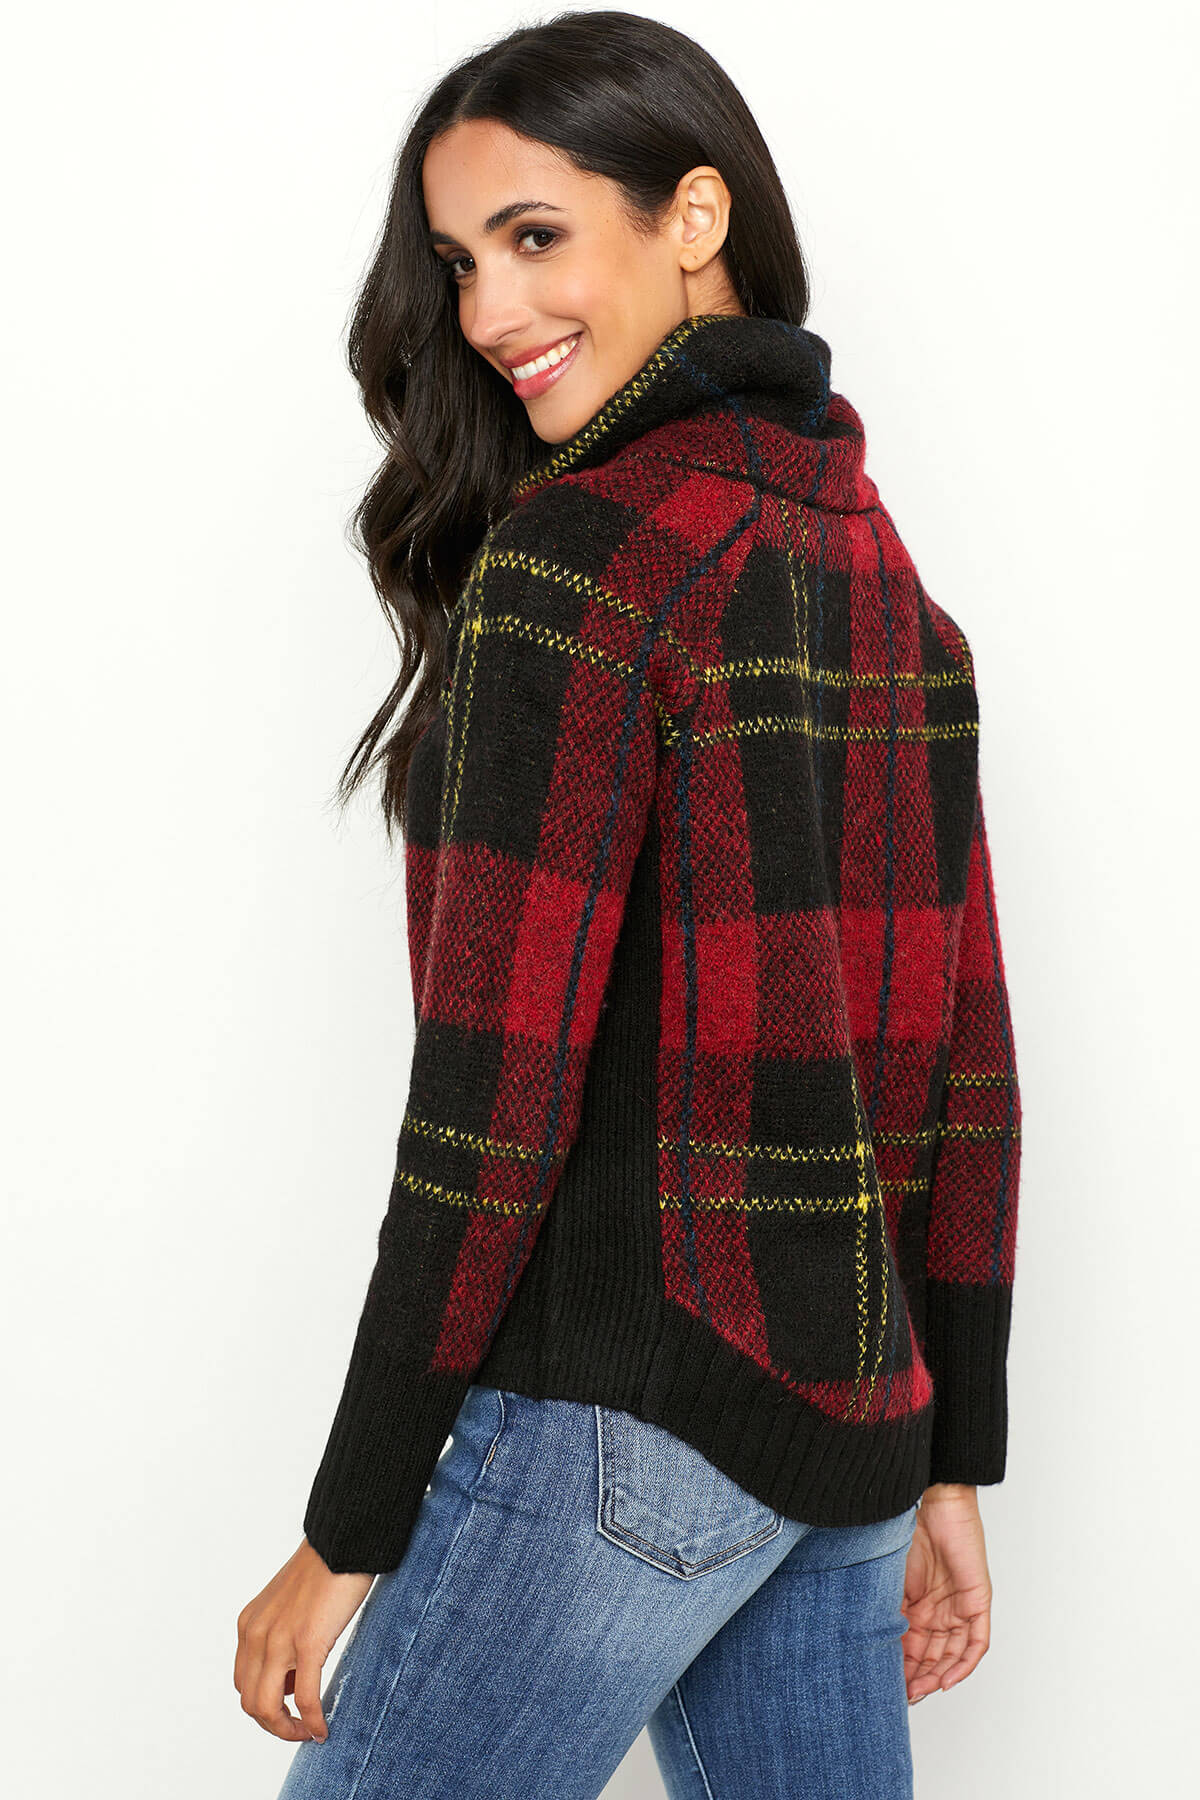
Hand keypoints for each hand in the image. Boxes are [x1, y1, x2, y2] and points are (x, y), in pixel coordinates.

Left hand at [235, 1538, 373, 1741]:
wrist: (343, 1540)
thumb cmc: (325, 1569)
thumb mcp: (287, 1605)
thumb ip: (279, 1636)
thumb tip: (290, 1677)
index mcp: (249, 1625)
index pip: (243, 1682)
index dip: (264, 1704)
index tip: (289, 1709)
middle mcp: (255, 1634)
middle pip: (249, 1701)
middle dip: (273, 1724)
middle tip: (299, 1728)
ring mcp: (279, 1639)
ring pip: (266, 1708)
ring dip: (286, 1730)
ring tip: (309, 1732)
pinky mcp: (308, 1641)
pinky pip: (304, 1697)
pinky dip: (312, 1721)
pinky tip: (323, 1728)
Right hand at [901, 1484, 991, 1702]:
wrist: (937, 1502)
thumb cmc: (908, 1531)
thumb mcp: (892, 1581)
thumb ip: (889, 1611)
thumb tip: (871, 1643)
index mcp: (919, 1606)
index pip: (914, 1648)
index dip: (903, 1669)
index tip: (889, 1687)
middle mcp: (941, 1611)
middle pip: (934, 1656)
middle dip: (920, 1679)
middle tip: (904, 1695)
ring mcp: (961, 1607)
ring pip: (954, 1655)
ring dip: (939, 1676)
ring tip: (921, 1691)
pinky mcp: (978, 1602)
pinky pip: (976, 1643)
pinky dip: (963, 1664)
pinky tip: (947, 1679)